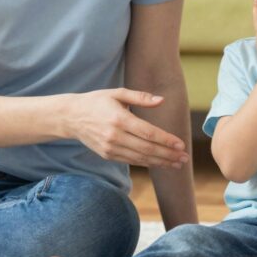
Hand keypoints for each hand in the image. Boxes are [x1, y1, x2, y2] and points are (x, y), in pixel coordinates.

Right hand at [67, 88, 188, 168]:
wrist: (71, 117)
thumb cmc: (97, 101)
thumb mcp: (117, 93)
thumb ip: (140, 97)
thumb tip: (161, 100)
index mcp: (119, 118)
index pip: (147, 133)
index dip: (166, 140)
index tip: (181, 144)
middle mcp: (114, 136)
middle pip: (146, 148)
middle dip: (168, 154)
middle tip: (184, 158)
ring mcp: (110, 148)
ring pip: (140, 158)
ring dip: (161, 162)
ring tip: (177, 163)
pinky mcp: (107, 155)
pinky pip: (131, 161)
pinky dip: (147, 163)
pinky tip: (160, 163)